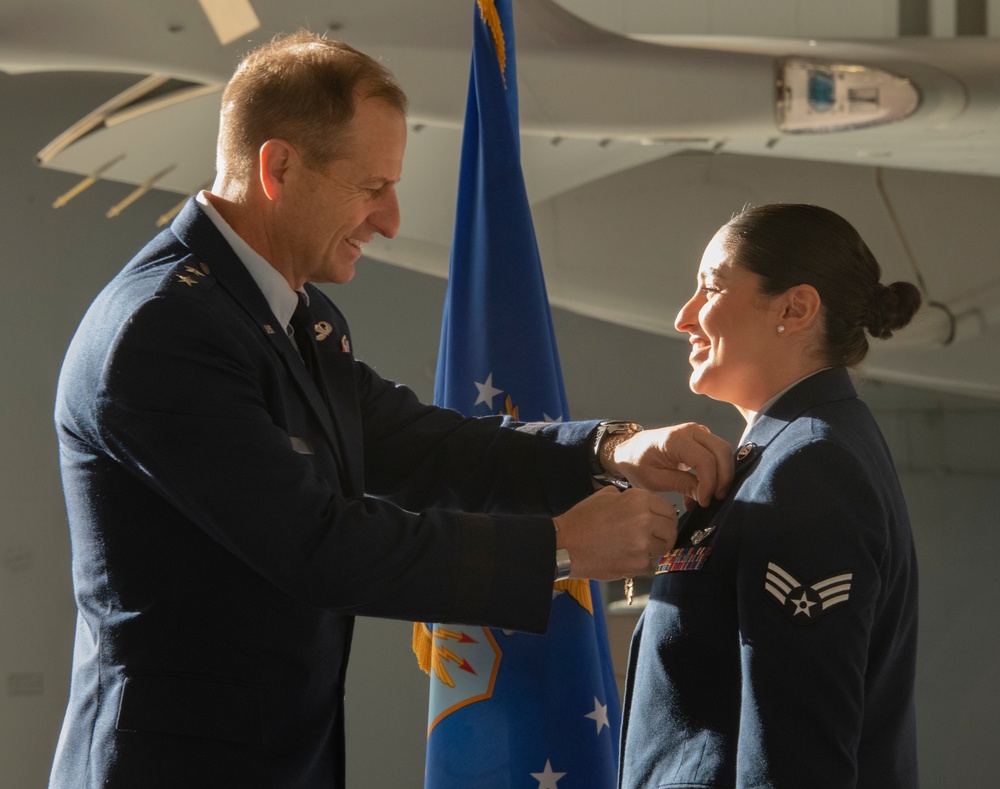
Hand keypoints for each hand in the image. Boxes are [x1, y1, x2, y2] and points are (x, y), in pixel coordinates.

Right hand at [553, 486, 676, 579]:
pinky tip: (622, 557)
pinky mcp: (636, 564)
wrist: (565, 545)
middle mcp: (645, 520)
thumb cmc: (581, 521)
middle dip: (664, 535)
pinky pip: (647, 564)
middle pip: (670, 530)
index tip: (662, 523)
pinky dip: (638, 563)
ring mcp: (642, 544)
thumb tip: (640, 504)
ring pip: (662, 548)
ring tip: (635, 548)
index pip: (668, 509)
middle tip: (655, 539)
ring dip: (653, 549)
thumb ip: (626, 497)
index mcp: (638, 500)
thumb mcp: (604, 496)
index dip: (666, 517)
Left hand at [609, 423, 732, 507]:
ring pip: (723, 451)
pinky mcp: (701, 439)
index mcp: (675, 439)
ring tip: (706, 496)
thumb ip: (681, 485)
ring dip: (721, 475)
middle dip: (723, 478)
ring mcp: (698, 432)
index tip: (704, 501)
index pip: (705, 460)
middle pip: (722, 451)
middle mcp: (690, 431)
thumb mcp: (655, 480)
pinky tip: (702, 489)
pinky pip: (717, 454)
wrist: (630, 450)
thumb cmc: (637, 463)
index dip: (709, 483)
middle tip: (715, 499)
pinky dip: (716, 472)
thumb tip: (705, 496)